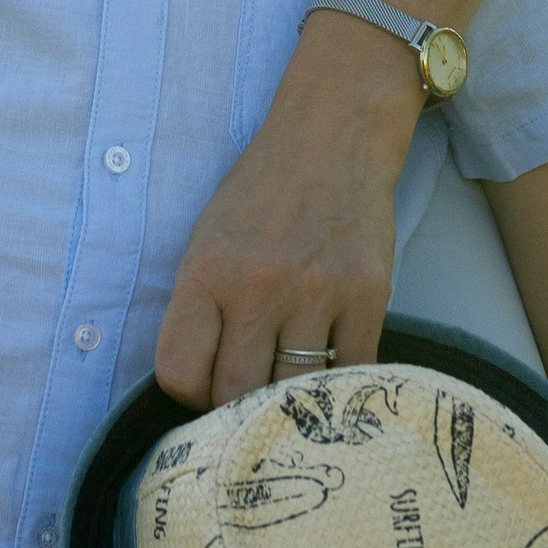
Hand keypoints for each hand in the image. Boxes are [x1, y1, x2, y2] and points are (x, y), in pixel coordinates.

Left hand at [153, 12, 420, 406]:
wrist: (334, 136)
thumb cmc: (263, 192)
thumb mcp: (208, 236)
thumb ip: (199, 307)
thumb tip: (197, 387)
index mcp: (207, 268)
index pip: (179, 372)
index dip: (188, 395)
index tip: (205, 389)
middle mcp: (257, 283)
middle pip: (234, 395)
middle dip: (236, 411)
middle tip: (248, 402)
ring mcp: (316, 291)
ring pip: (292, 394)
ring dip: (287, 405)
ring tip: (287, 393)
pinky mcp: (368, 295)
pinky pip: (350, 375)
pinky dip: (339, 388)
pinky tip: (331, 375)